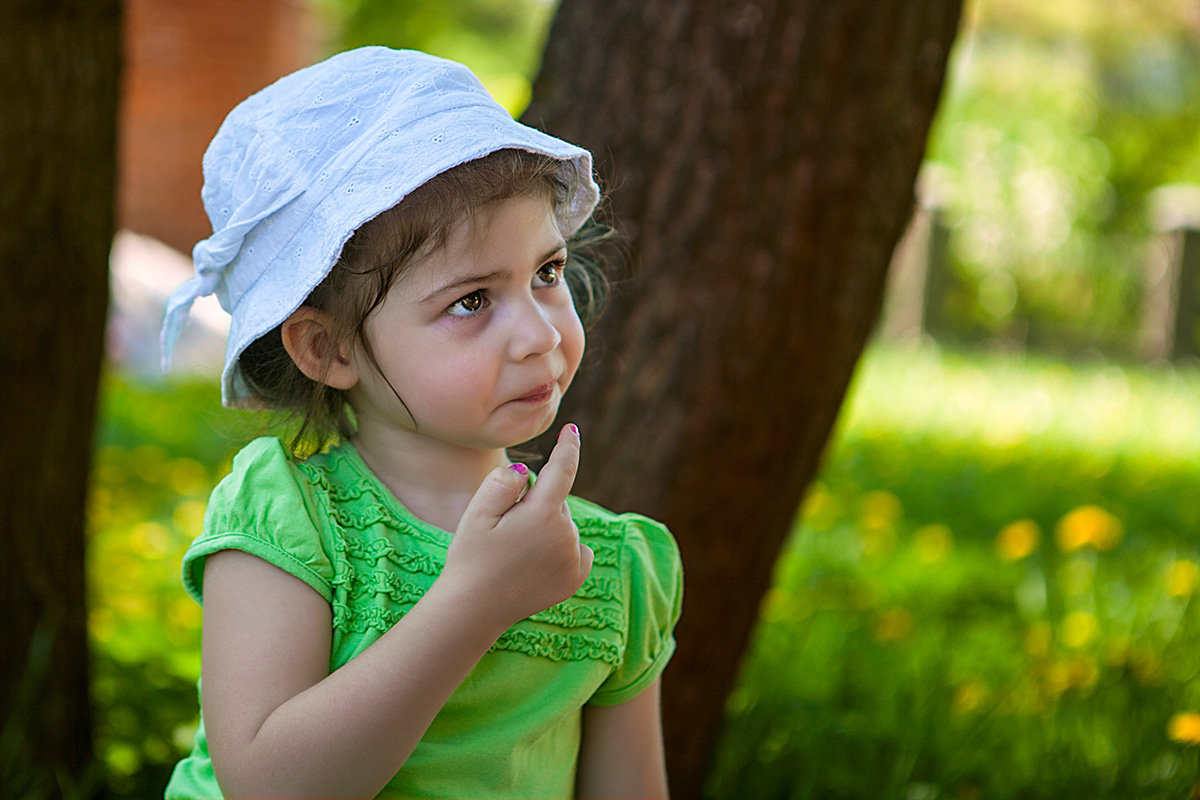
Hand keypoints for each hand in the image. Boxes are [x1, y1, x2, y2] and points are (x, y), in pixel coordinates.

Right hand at [442, 424, 593, 627]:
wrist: (474, 609)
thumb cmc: (471, 557)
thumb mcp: (477, 512)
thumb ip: (503, 482)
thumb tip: (525, 472)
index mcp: (544, 514)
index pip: (562, 470)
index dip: (568, 446)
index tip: (572, 429)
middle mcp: (566, 535)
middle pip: (556, 502)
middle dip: (535, 504)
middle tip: (503, 529)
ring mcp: (574, 559)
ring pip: (563, 526)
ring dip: (545, 527)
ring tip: (513, 552)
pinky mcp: (575, 578)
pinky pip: (574, 548)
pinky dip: (560, 548)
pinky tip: (533, 563)